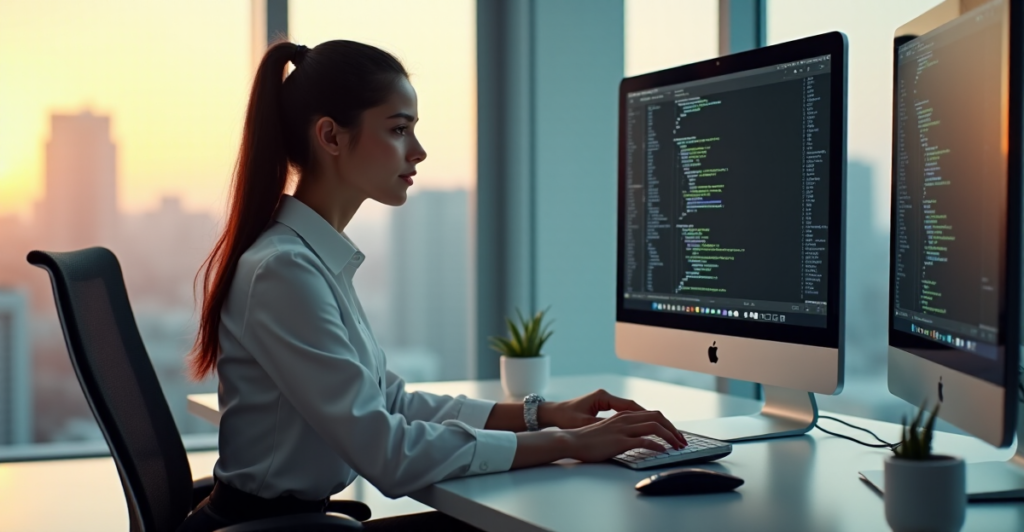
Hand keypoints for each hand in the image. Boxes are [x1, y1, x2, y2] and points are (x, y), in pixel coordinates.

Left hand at [540, 388, 665, 430]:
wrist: (552, 413)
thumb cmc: (566, 418)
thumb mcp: (584, 423)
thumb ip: (602, 426)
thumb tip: (620, 431)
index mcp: (603, 397)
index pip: (631, 406)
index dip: (647, 417)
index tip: (661, 426)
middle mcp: (607, 396)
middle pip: (636, 407)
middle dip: (653, 418)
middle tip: (669, 429)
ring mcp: (606, 401)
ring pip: (633, 410)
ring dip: (647, 420)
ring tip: (663, 430)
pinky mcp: (604, 407)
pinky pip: (626, 413)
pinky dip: (638, 421)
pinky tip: (647, 430)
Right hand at [562, 410, 686, 462]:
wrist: (571, 440)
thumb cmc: (587, 439)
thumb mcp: (608, 430)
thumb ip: (623, 431)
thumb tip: (638, 439)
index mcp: (623, 415)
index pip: (652, 414)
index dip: (667, 424)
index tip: (675, 435)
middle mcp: (625, 419)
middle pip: (657, 417)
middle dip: (673, 429)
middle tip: (682, 441)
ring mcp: (623, 429)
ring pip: (654, 427)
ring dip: (670, 436)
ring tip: (678, 447)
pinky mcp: (619, 441)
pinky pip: (644, 441)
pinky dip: (657, 445)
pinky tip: (663, 451)